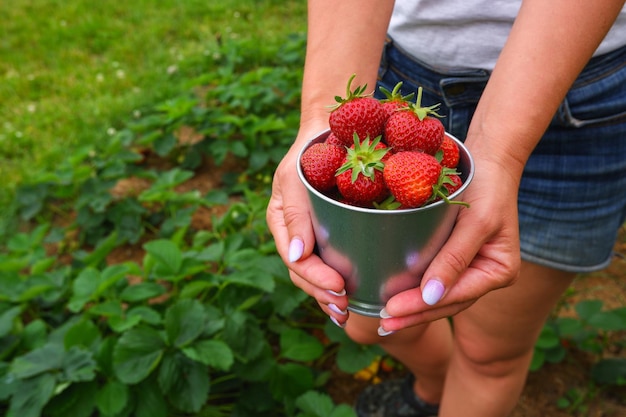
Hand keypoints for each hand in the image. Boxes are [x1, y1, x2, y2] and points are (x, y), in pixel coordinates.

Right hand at [266, 129, 350, 326]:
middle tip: (345, 309)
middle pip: (304, 273)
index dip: (316, 279)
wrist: (329, 131)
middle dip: (323, 294)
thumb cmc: (309, 152)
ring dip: (330, 296)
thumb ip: (295, 215)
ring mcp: (311, 235)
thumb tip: (296, 256)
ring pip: (315, 274)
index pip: (296, 260)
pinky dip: (339, 281)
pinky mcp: (330, 232)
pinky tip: (353, 295)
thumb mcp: (296, 178)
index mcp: (281, 223)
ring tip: (347, 312)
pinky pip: (331, 262)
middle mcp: (294, 233)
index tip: (340, 288)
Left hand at [379, 153, 521, 330]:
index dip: (422, 306)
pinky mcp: (457, 258)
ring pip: (440, 297)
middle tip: (382, 325)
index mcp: (499, 271)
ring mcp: (473, 269)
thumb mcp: (475, 220)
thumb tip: (431, 296)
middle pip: (447, 303)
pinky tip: (395, 298)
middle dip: (414, 316)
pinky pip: (436, 280)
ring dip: (413, 309)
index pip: (456, 296)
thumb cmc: (486, 187)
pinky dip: (416, 290)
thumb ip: (455, 259)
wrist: (489, 161)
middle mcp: (487, 275)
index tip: (392, 311)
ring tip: (384, 321)